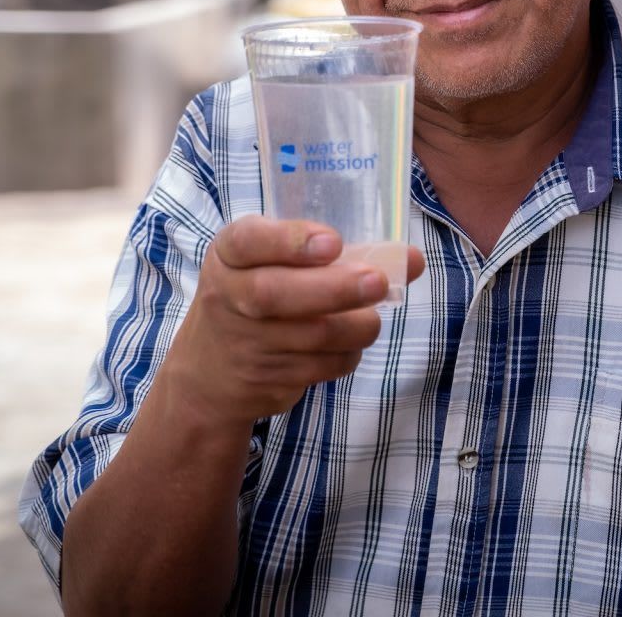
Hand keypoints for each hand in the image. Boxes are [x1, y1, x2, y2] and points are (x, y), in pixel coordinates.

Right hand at [159, 216, 425, 427]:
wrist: (208, 373)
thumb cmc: (256, 298)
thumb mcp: (271, 264)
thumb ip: (331, 254)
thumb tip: (413, 258)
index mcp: (229, 255)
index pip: (248, 240)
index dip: (290, 240)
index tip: (333, 242)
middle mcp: (227, 296)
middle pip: (276, 293)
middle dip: (335, 289)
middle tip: (378, 282)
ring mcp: (244, 343)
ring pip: (311, 336)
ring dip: (355, 326)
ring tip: (371, 317)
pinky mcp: (263, 380)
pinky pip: (320, 367)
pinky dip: (347, 354)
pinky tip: (349, 343)